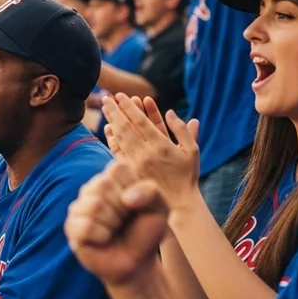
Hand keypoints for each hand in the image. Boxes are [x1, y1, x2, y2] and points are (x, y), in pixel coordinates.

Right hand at [65, 163, 168, 285]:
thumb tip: (125, 198)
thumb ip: (151, 193)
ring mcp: (79, 207)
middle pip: (103, 185)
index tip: (136, 204)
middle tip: (124, 221)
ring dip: (112, 223)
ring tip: (114, 230)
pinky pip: (85, 226)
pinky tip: (104, 240)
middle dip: (122, 208)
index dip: (132, 187)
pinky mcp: (71, 227)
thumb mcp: (160, 210)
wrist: (137, 263)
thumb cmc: (145, 233)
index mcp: (112, 178)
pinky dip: (101, 236)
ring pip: (94, 205)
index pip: (118, 168)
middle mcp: (92, 188)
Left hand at [102, 95, 201, 212]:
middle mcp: (146, 153)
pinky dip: (112, 140)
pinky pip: (119, 152)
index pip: (140, 121)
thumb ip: (182, 130)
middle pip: (126, 127)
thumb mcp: (192, 151)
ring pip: (120, 138)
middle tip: (106, 98)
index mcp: (161, 146)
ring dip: (112, 121)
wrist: (178, 202)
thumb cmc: (186, 175)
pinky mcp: (131, 171)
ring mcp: (136, 163)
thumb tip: (170, 112)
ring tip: (105, 108)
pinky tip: (108, 130)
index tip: (121, 96)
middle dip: (115, 111)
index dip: (129, 107)